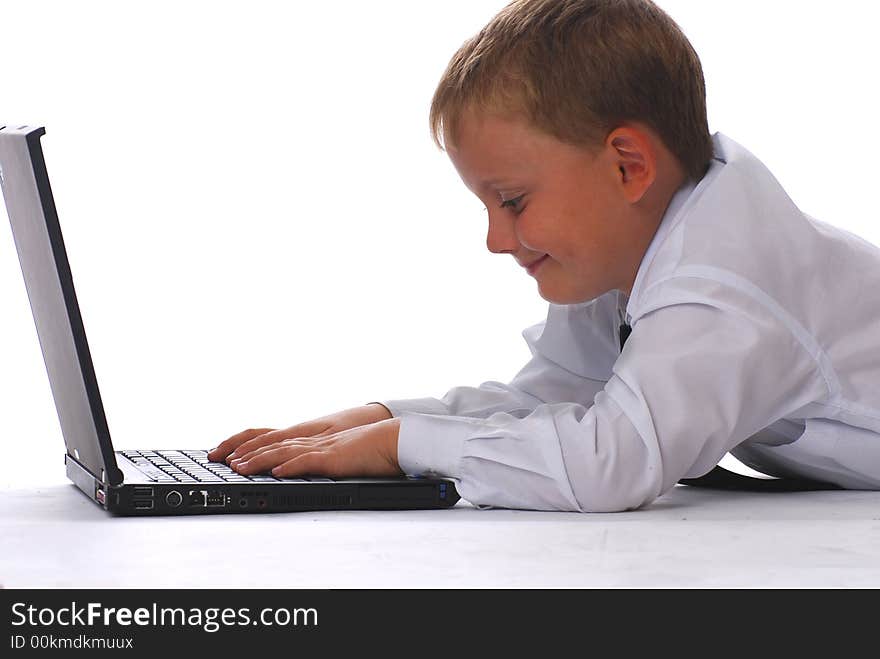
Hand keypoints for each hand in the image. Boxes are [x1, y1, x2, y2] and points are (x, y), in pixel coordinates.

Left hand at [207, 403, 392, 463]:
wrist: (392, 440)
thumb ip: (319, 458)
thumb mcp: (337, 453)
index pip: (274, 439)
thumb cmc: (369, 449)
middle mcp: (313, 440)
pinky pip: (308, 461)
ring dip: (260, 459)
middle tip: (223, 460)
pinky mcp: (334, 457)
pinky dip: (291, 465)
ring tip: (241, 467)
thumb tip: (301, 468)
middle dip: (245, 452)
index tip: (230, 454)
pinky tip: (277, 471)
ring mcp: (322, 447)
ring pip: (285, 451)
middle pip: (272, 443)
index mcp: (312, 440)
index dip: (250, 445)